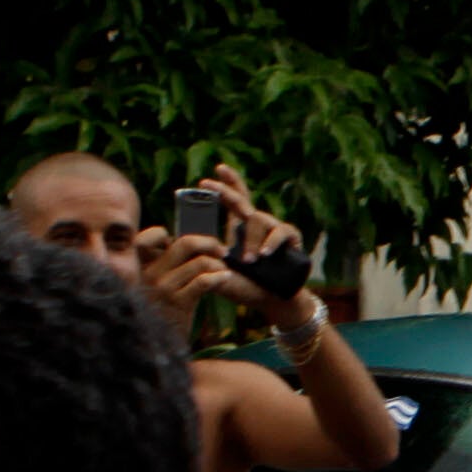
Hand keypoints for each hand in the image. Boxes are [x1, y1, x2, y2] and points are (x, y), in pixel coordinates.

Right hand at [137, 228, 237, 331]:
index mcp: (140, 264)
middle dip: (209, 243)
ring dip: (218, 265)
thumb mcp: (156, 283)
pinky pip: (204, 281)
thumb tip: (193, 242)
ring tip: (223, 270)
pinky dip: (219, 277)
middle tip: (222, 250)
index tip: (192, 244)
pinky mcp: (178, 303)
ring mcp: (162, 288)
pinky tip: (225, 278)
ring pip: (199, 263)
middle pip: (185, 244)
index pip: (152, 235)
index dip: (176, 235)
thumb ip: (166, 263)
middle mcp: (148, 273)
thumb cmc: (161, 310)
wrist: (156, 343)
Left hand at [202, 162, 303, 313]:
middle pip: (243, 200)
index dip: (228, 183)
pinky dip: (271, 242)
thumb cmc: (246, 287)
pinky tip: (264, 254)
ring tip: (248, 261)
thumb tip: (180, 245)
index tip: (217, 169)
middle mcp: (258, 224)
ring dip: (251, 240)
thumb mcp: (219, 272)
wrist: (274, 302)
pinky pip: (281, 231)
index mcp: (242, 228)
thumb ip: (204, 259)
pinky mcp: (291, 239)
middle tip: (210, 186)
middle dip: (226, 190)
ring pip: (258, 219)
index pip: (235, 200)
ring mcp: (275, 230)